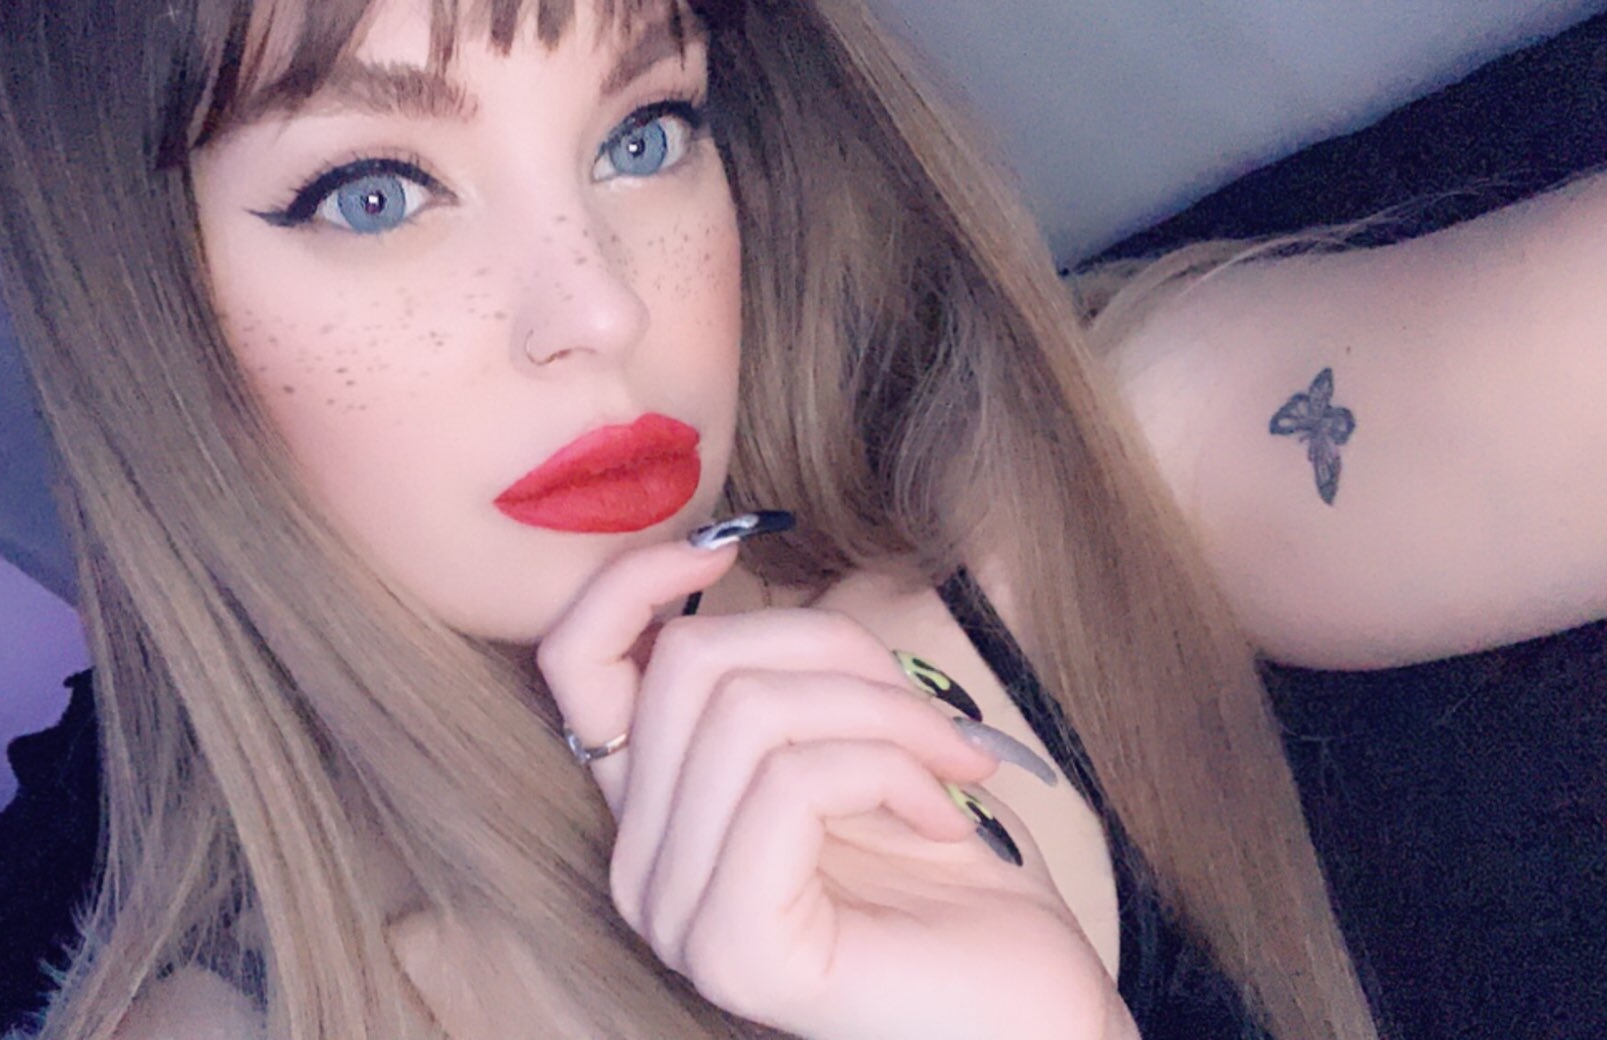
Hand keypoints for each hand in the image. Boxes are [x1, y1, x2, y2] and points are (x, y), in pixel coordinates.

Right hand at [534, 532, 1136, 1039]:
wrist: (1032, 1005)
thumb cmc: (956, 875)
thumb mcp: (854, 738)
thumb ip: (777, 674)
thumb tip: (718, 554)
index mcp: (657, 810)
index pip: (574, 664)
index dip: (634, 581)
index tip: (731, 543)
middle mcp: (641, 866)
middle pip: (690, 665)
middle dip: (836, 652)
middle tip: (935, 713)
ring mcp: (676, 916)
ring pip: (749, 713)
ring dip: (887, 714)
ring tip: (955, 767)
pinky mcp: (733, 949)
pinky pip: (792, 783)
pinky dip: (893, 771)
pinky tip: (947, 818)